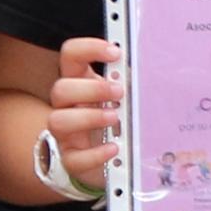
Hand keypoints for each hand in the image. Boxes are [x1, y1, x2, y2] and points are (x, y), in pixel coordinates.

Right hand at [45, 36, 120, 196]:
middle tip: (119, 92)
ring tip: (115, 118)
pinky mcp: (71, 159)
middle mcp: (67, 106)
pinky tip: (114, 149)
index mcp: (80, 83)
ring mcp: (66, 134)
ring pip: (57, 120)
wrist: (112, 161)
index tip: (114, 52)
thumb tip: (153, 69)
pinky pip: (73, 157)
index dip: (88, 49)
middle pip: (60, 88)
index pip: (71, 55)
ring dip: (88, 117)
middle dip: (91, 88)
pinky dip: (95, 153)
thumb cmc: (118, 122)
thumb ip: (131, 83)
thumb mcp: (125, 98)